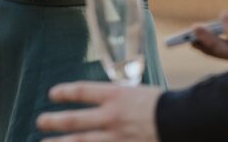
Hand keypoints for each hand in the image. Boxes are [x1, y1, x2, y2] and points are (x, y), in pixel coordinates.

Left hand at [36, 82, 162, 140]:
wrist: (186, 123)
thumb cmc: (166, 106)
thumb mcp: (140, 92)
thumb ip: (120, 96)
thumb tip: (103, 98)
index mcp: (117, 96)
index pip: (82, 91)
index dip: (65, 92)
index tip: (52, 94)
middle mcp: (112, 117)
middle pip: (74, 120)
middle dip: (53, 121)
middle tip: (41, 121)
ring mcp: (116, 138)